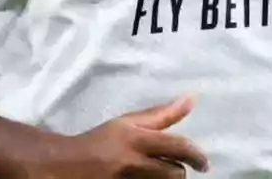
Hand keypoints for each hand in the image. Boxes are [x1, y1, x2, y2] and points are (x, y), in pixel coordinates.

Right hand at [29, 96, 209, 177]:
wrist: (67, 166)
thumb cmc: (100, 141)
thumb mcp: (127, 123)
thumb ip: (160, 115)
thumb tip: (191, 100)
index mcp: (137, 139)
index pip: (177, 147)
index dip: (196, 155)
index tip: (204, 163)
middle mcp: (135, 163)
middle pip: (174, 173)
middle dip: (178, 171)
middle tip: (174, 169)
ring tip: (156, 173)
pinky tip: (145, 178)